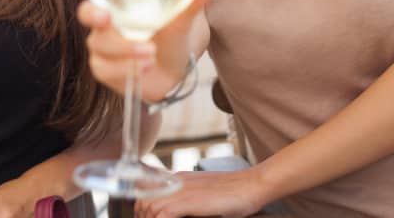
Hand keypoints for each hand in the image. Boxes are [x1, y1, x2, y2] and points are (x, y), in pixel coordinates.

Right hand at [65, 0, 217, 102]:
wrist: (175, 68)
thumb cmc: (171, 30)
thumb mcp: (183, 14)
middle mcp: (106, 17)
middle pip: (87, 11)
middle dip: (93, 13)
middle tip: (106, 16)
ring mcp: (102, 43)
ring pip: (99, 44)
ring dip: (124, 48)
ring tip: (149, 52)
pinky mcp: (104, 68)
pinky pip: (105, 68)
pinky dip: (126, 68)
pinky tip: (144, 66)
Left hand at [136, 169, 265, 217]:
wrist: (252, 184)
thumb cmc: (234, 192)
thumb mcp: (204, 193)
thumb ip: (188, 199)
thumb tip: (177, 210)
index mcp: (179, 180)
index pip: (146, 192)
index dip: (142, 209)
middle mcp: (177, 183)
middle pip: (144, 200)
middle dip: (143, 216)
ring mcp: (183, 191)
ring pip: (150, 207)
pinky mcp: (190, 201)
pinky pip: (164, 213)